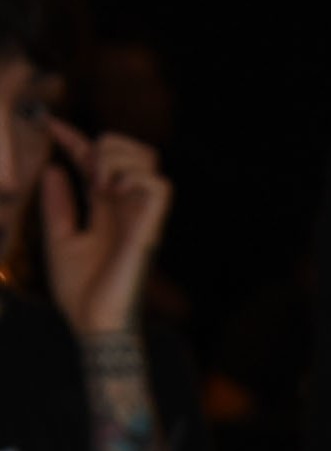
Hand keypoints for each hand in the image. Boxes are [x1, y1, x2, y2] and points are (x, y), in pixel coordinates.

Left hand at [38, 123, 170, 340]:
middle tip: (86, 172)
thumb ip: (57, 206)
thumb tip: (53, 168)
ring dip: (119, 158)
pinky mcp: (150, 229)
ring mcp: (141, 217)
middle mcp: (126, 209)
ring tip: (100, 182)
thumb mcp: (59, 240)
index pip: (96, 160)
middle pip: (133, 149)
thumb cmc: (81, 294)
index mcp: (105, 210)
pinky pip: (160, 186)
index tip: (49, 126)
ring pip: (149, 159)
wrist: (95, 324)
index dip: (74, 138)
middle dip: (105, 145)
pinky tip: (113, 193)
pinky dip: (134, 178)